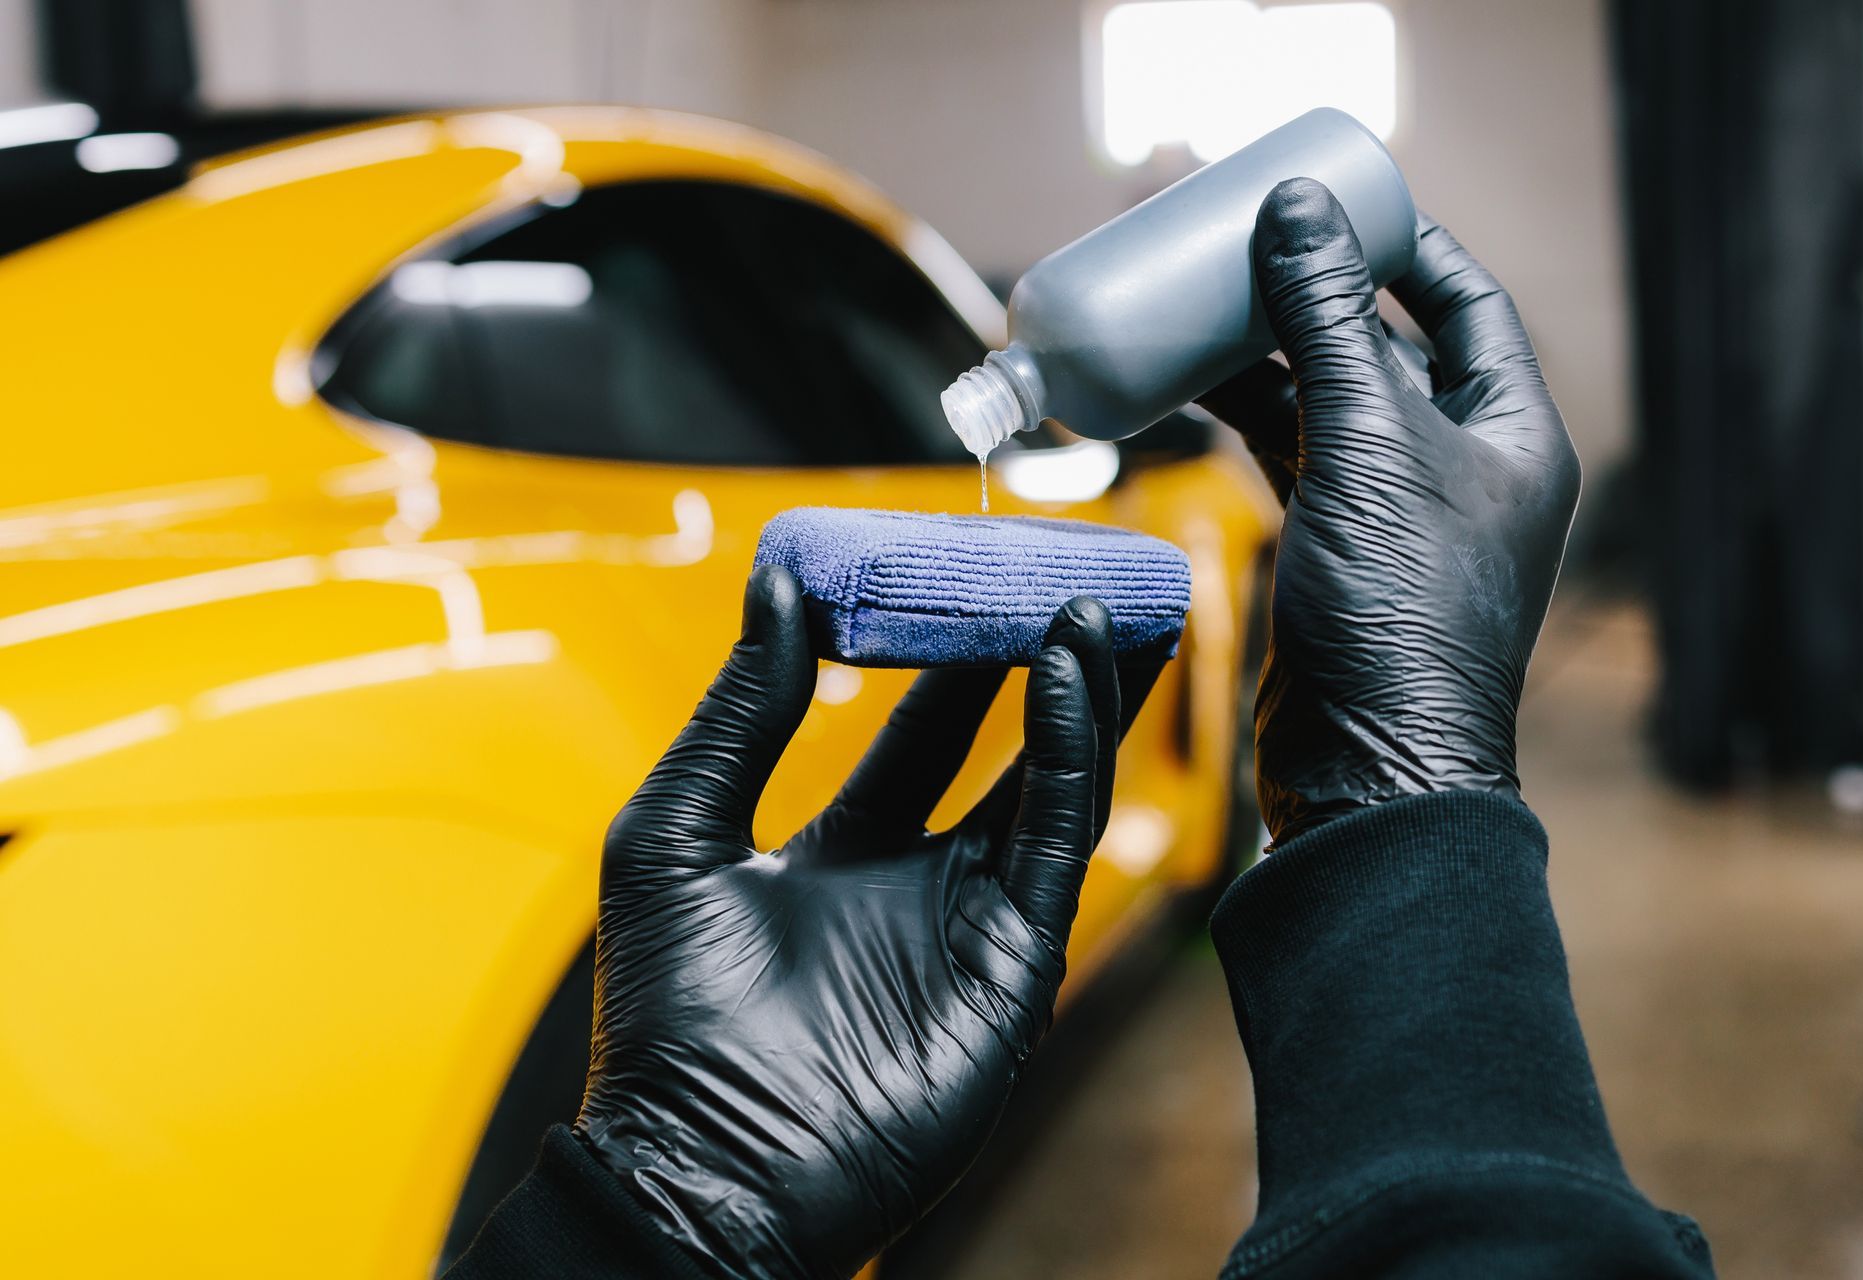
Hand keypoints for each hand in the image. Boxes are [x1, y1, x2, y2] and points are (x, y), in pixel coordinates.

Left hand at [574, 566, 1146, 1277]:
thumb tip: (776, 586)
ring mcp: (973, 923)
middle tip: (1069, 575)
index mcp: (839, 850)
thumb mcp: (680, 830)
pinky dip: (1074, 752)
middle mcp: (918, 880)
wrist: (702, 1164)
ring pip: (1052, 785)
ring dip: (1085, 695)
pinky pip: (1057, 840)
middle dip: (1038, 666)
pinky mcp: (1016, 967)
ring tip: (1103, 603)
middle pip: (1003, 749)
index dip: (949, 652)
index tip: (968, 568)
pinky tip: (1074, 674)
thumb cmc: (666, 1015)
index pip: (919, 729)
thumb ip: (741, 710)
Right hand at [1201, 178, 1579, 840]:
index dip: (1401, 245)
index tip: (1331, 203)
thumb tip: (1296, 208)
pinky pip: (1291, 456)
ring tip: (1198, 306)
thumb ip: (1326, 325)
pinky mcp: (1334, 548)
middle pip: (1383, 345)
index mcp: (1508, 430)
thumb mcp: (1366, 445)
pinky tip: (1190, 387)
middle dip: (1313, 296)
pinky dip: (1245, 419)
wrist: (1367, 762)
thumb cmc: (1398, 611)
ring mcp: (1392, 508)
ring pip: (1326, 402)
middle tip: (1240, 246)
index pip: (1464, 303)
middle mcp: (1459, 464)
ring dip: (1267, 356)